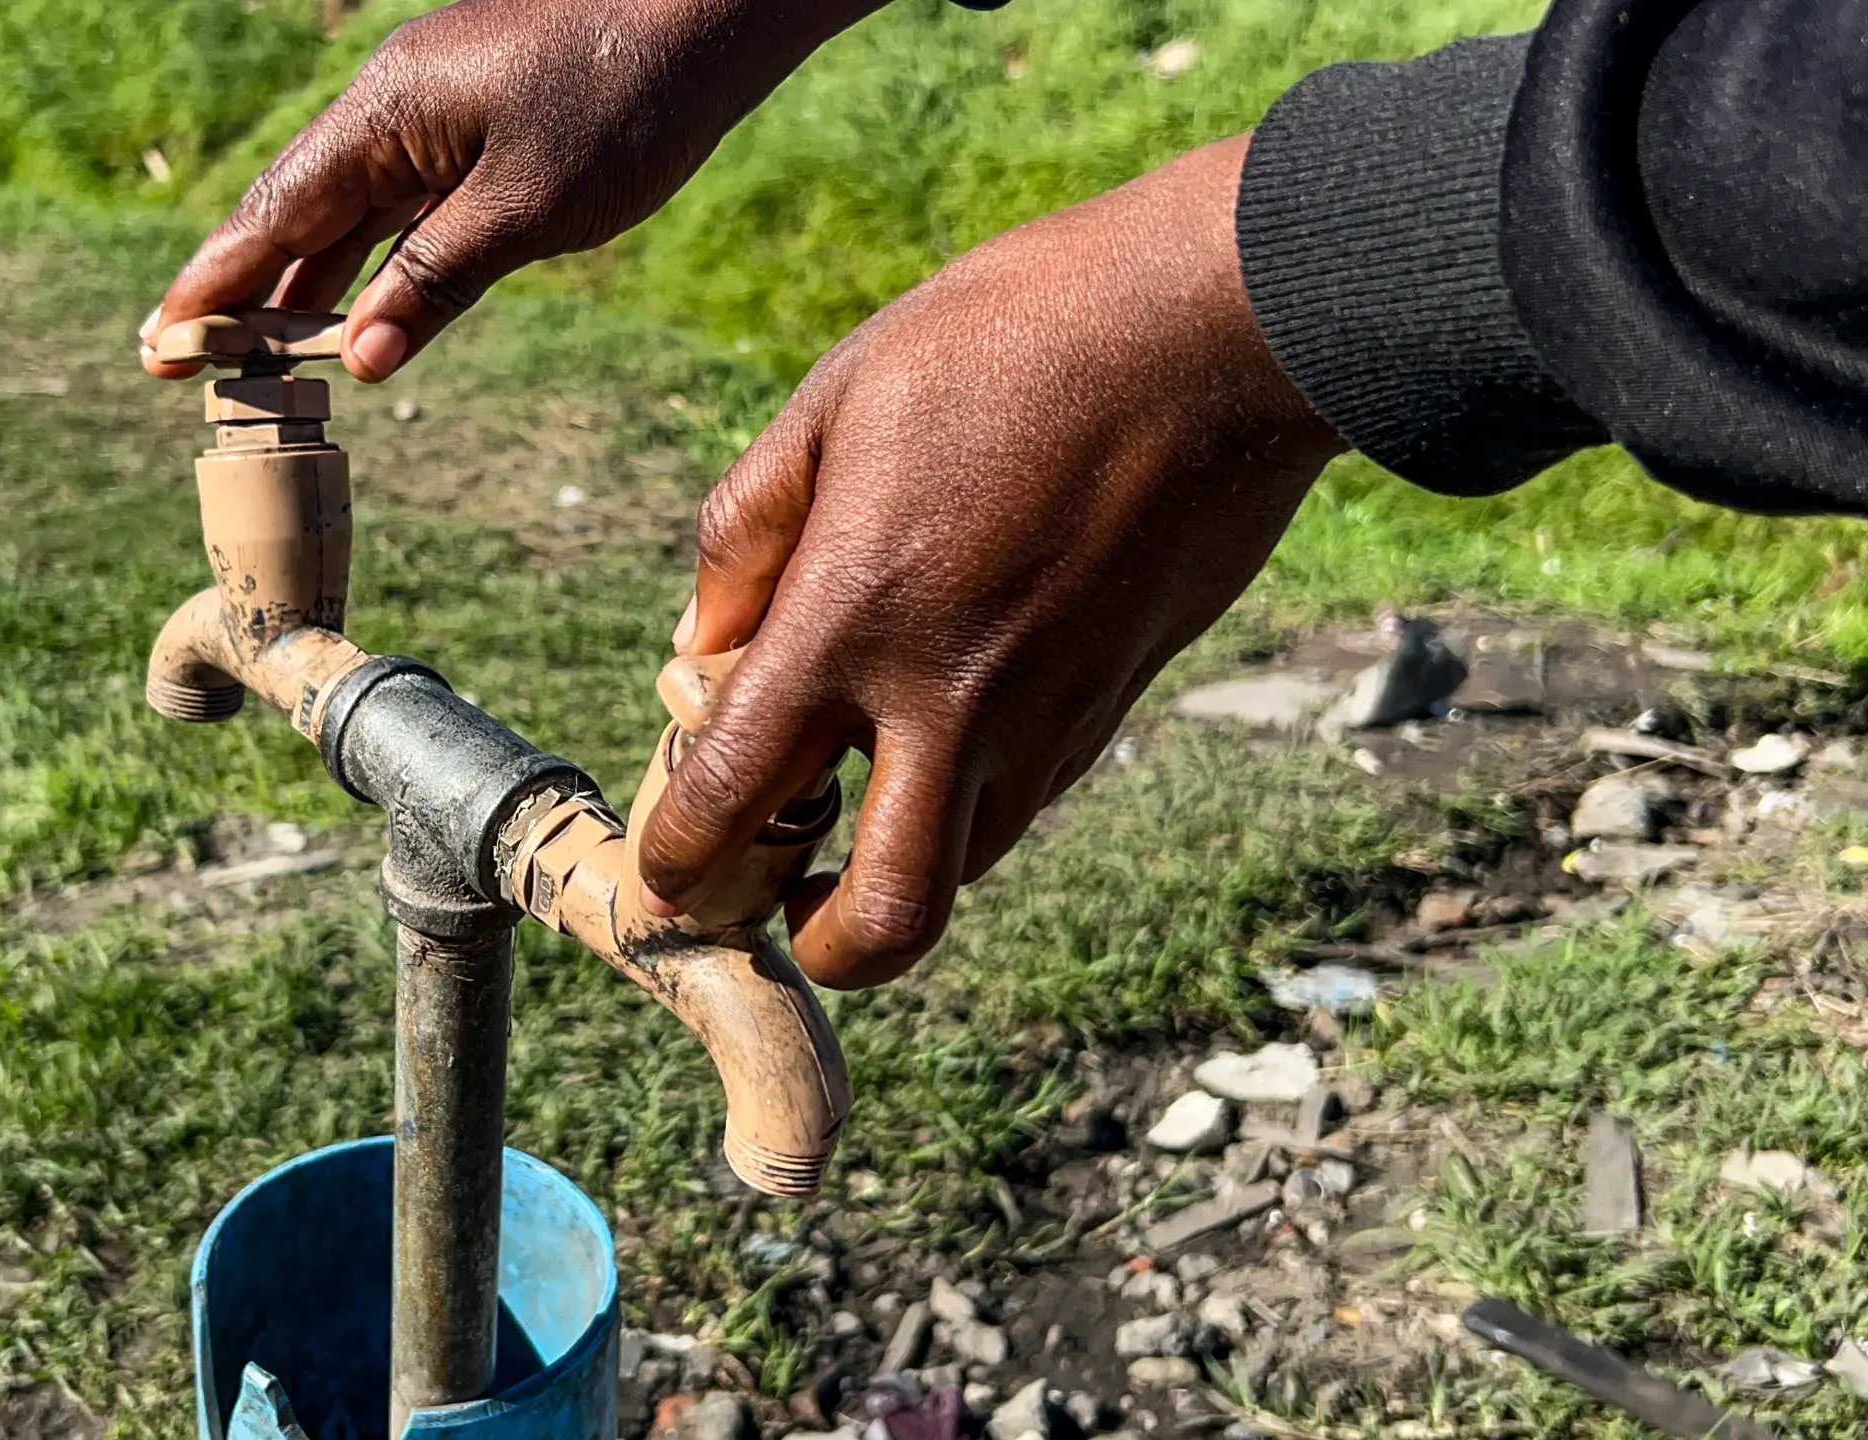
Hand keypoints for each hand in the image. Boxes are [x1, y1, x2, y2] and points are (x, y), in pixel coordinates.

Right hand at [140, 0, 878, 381]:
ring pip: (344, 207)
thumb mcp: (529, 210)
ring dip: (301, 280)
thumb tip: (358, 359)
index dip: (214, 287)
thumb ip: (435, 282)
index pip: (273, 214)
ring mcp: (430, 109)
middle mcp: (390, 105)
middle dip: (239, 290)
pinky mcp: (472, 120)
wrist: (707, 16)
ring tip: (255, 354)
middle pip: (291, 209)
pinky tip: (352, 307)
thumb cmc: (625, 100)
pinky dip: (367, 255)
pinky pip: (396, 198)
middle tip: (183, 363)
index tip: (160, 345)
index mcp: (384, 114)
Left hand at [637, 135, 1345, 988]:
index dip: (680, 864)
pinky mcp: (1117, 700)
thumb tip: (703, 640)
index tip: (667, 876)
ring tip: (858, 800)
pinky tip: (946, 719)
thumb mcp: (836, 400)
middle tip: (789, 910)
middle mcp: (954, 698)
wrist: (1221, 327)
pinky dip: (969, 797)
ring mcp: (1051, 714)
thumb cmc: (1013, 337)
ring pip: (965, 869)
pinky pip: (1025, 796)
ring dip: (899, 867)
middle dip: (822, 949)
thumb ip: (747, 533)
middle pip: (885, 922)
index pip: (734, 800)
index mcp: (854, 618)